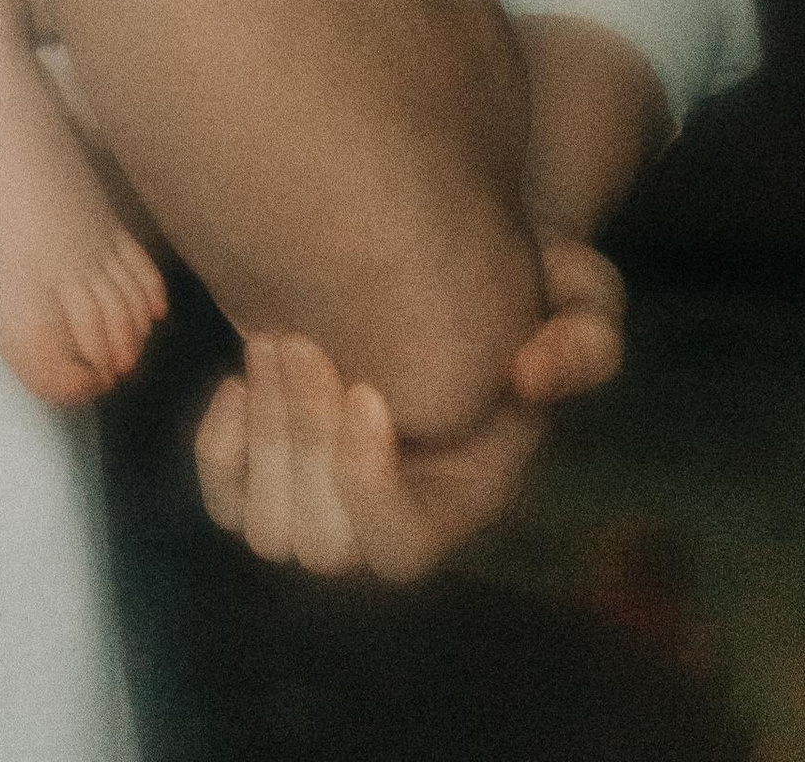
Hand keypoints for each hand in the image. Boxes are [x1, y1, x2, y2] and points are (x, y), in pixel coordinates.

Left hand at [192, 246, 625, 579]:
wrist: (443, 254)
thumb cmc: (521, 280)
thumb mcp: (579, 294)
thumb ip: (584, 339)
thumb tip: (530, 378)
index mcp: (464, 494)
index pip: (402, 550)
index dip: (370, 490)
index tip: (364, 392)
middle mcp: (394, 513)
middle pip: (321, 543)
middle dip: (304, 446)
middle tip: (298, 344)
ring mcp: (329, 498)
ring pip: (268, 527)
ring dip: (265, 439)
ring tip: (275, 343)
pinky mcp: (276, 464)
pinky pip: (227, 501)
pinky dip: (219, 451)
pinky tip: (239, 379)